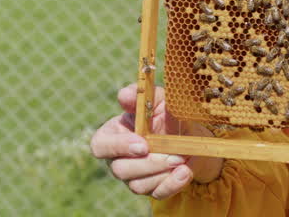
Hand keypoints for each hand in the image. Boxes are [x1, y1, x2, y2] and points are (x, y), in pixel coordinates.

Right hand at [90, 84, 223, 199]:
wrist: (189, 134)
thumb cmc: (165, 114)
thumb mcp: (157, 99)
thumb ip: (141, 94)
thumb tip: (124, 95)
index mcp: (112, 135)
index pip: (99, 146)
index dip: (117, 147)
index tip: (142, 144)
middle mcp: (118, 159)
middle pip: (120, 169)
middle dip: (148, 163)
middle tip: (171, 154)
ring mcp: (133, 177)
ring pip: (137, 185)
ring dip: (161, 173)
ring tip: (181, 159)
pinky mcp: (150, 188)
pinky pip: (156, 194)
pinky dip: (172, 185)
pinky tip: (184, 172)